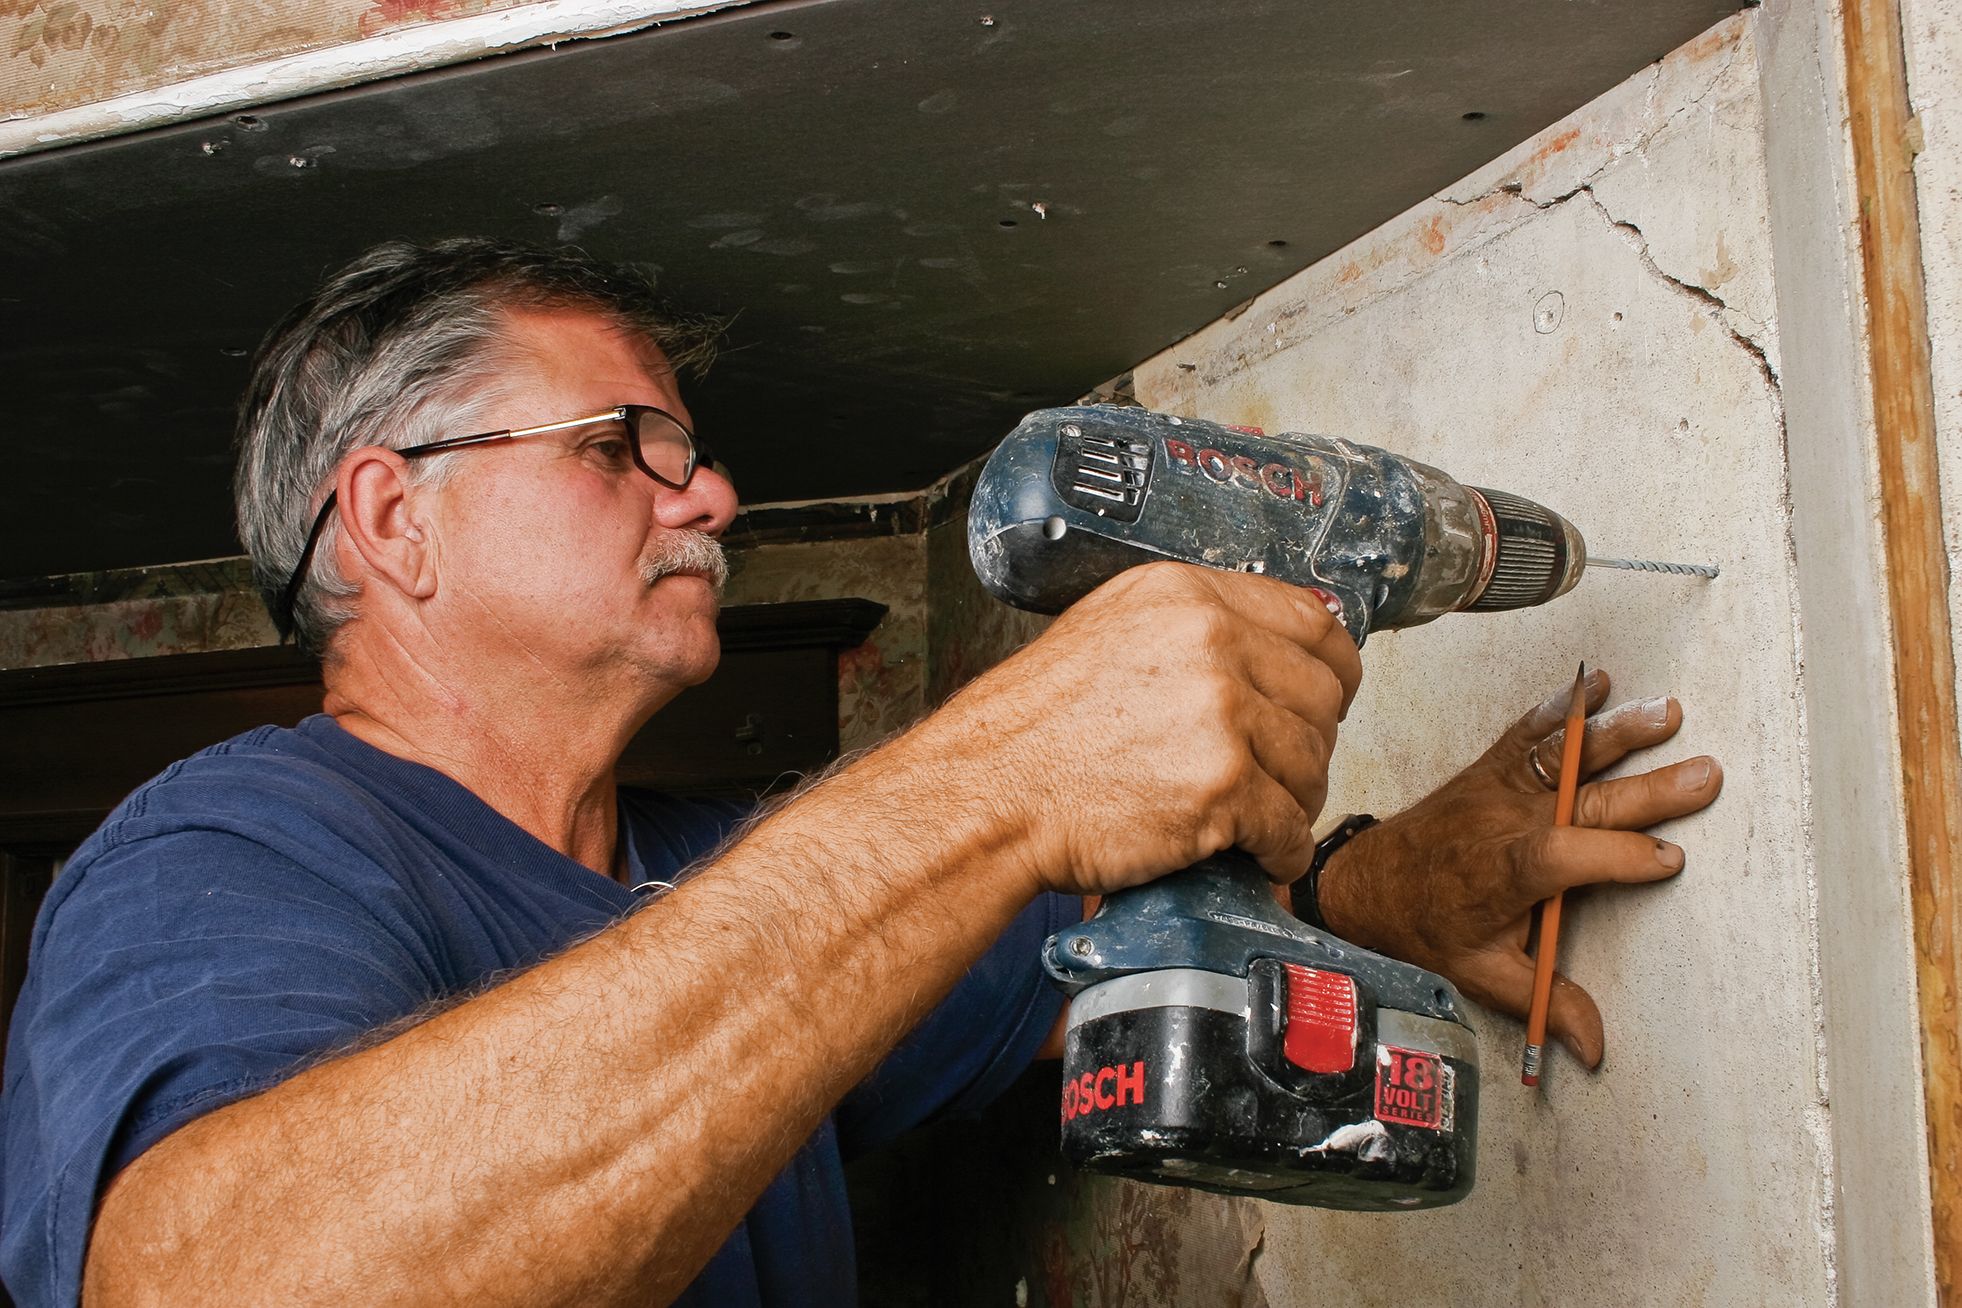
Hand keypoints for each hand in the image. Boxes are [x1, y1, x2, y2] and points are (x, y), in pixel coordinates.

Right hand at [931, 561, 1362, 896]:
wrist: (987, 797)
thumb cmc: (1033, 731)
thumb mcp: (1108, 634)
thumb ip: (1190, 630)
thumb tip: (1267, 650)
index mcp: (1185, 596)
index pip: (1311, 620)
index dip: (1333, 668)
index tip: (1330, 697)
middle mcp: (1211, 641)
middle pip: (1322, 696)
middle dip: (1309, 745)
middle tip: (1278, 774)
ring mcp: (1221, 713)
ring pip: (1313, 764)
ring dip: (1294, 802)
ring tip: (1253, 817)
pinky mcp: (1223, 787)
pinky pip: (1289, 827)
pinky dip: (1281, 851)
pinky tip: (1255, 854)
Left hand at [1315, 669, 1721, 1067]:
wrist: (1367, 884)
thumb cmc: (1428, 929)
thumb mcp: (1483, 975)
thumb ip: (1545, 1004)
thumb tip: (1596, 1052)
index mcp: (1507, 873)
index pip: (1570, 857)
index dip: (1619, 858)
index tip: (1670, 860)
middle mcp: (1506, 822)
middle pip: (1585, 802)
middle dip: (1649, 791)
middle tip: (1705, 775)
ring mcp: (1498, 789)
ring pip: (1564, 757)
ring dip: (1617, 733)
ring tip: (1668, 713)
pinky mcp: (1490, 769)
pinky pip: (1528, 732)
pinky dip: (1562, 706)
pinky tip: (1598, 683)